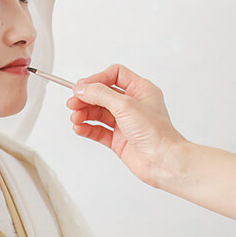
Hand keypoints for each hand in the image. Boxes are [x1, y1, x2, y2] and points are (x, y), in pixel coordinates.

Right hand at [66, 64, 184, 188]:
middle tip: (73, 103)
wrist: (163, 161)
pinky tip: (79, 128)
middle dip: (87, 98)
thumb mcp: (125, 105)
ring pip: (99, 113)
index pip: (115, 75)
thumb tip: (83, 88)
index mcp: (140, 90)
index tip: (82, 87)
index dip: (97, 79)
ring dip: (84, 114)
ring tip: (75, 118)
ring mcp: (125, 123)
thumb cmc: (156, 132)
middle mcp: (133, 105)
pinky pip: (99, 130)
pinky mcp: (119, 139)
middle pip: (103, 94)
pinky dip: (87, 128)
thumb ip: (101, 94)